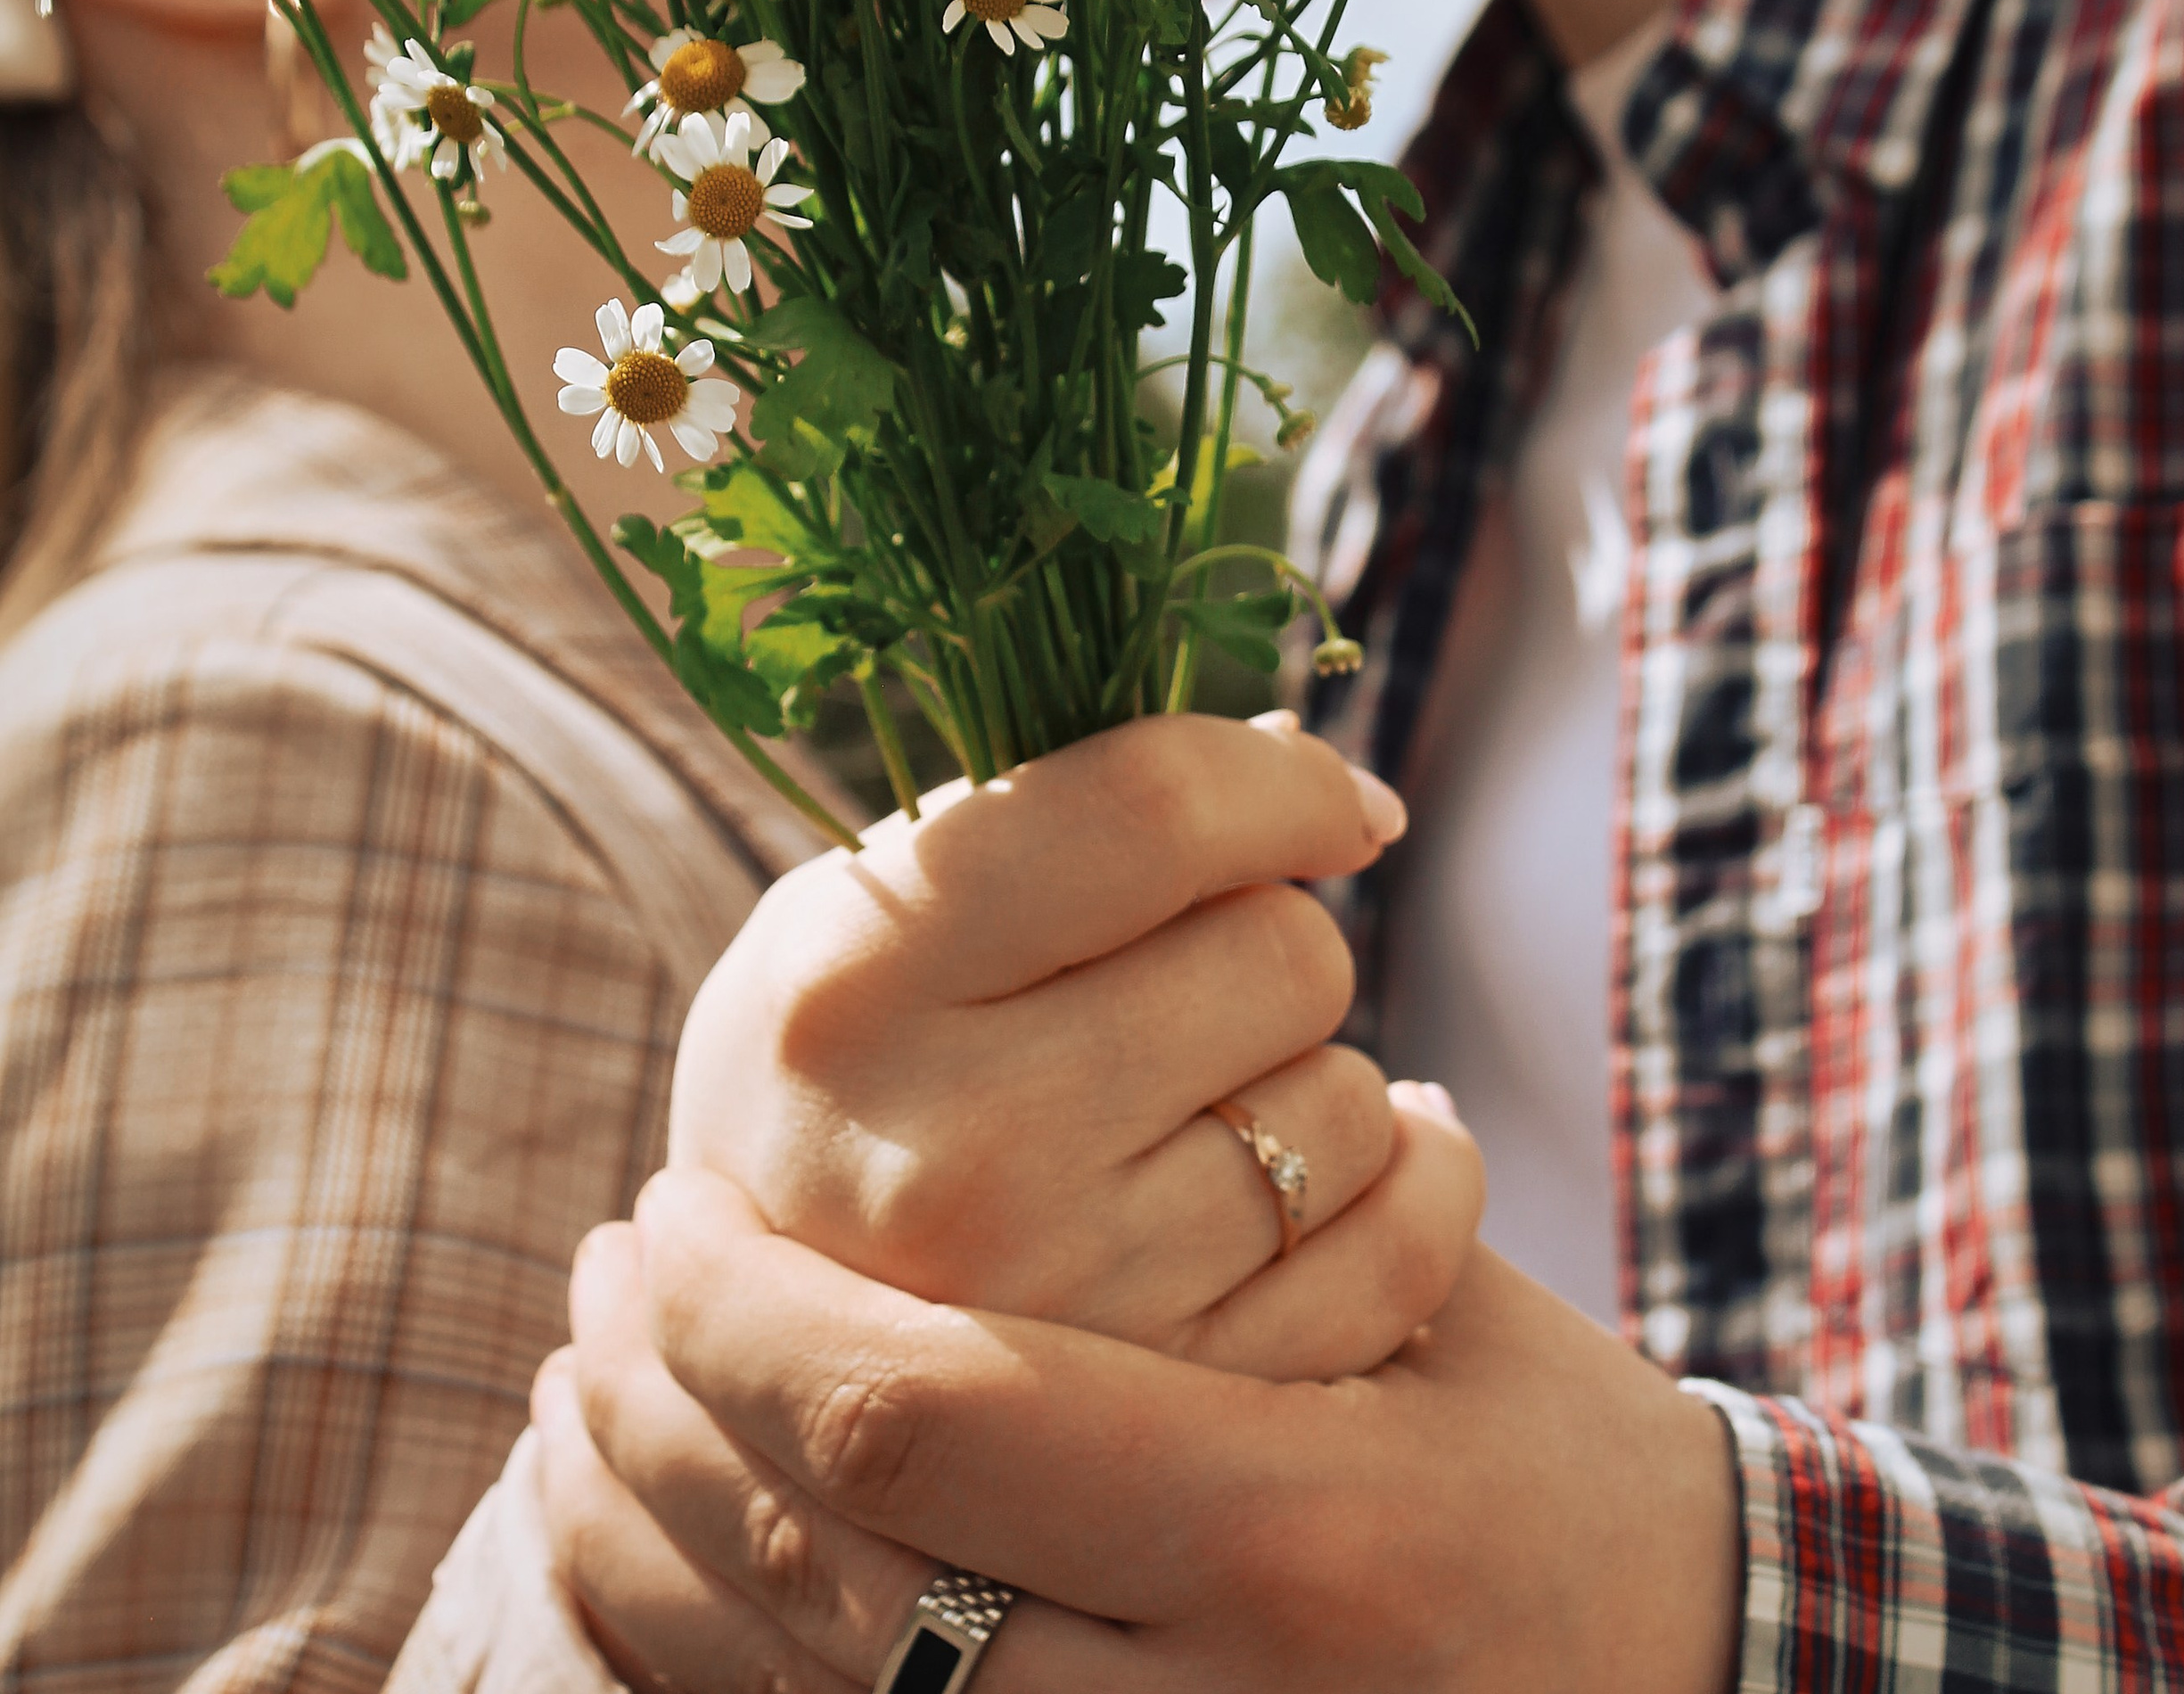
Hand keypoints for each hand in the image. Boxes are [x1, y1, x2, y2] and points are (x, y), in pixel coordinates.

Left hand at [536, 1171, 1739, 1693]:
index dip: (749, 1319)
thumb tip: (1039, 1065)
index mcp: (1294, 1524)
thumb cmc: (1567, 1469)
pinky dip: (709, 1668)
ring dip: (643, 1547)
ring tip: (575, 1407)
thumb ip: (1245, 1208)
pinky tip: (646, 1567)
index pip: (923, 1421)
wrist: (1694, 1692)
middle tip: (598, 1284)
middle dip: (659, 1421)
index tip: (671, 1213)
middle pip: (822, 1574)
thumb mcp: (1442, 1306)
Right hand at [668, 711, 1483, 1381]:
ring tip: (1211, 1106)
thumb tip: (1310, 766)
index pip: (1154, 810)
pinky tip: (1346, 1172)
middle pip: (1281, 953)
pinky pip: (1398, 1254)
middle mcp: (948, 1153)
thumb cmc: (856, 1073)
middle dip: (1273, 943)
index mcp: (855, 979)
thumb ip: (1057, 822)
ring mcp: (1061, 1310)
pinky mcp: (1169, 1425)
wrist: (769, 1350)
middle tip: (1203, 990)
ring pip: (1350, 1105)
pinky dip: (1407, 1190)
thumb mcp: (876, 917)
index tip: (1340, 804)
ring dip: (1314, 1078)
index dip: (1286, 781)